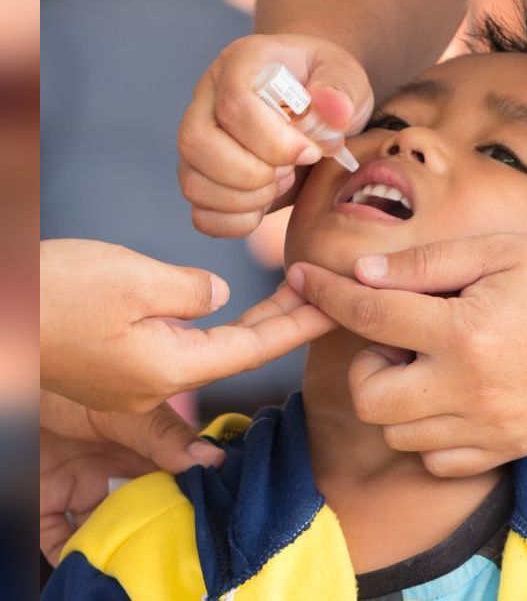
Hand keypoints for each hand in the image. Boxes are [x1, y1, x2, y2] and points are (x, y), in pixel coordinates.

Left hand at [39, 391, 224, 564]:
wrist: (16, 376)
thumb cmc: (69, 377)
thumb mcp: (125, 408)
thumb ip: (165, 434)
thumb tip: (214, 458)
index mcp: (148, 447)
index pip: (183, 479)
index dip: (198, 497)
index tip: (213, 515)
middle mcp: (120, 472)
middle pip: (149, 511)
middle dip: (161, 529)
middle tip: (175, 543)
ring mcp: (84, 489)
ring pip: (110, 531)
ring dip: (120, 547)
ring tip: (136, 556)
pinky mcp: (47, 503)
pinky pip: (60, 540)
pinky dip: (73, 556)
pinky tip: (88, 561)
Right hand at [40, 239, 335, 412]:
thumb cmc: (53, 291)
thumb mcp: (134, 279)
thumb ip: (191, 290)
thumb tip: (219, 295)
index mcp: (170, 369)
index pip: (255, 349)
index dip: (299, 324)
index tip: (334, 305)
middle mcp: (156, 386)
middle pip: (239, 352)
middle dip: (283, 321)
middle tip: (321, 291)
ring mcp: (132, 381)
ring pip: (211, 349)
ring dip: (251, 322)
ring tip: (291, 292)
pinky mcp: (113, 367)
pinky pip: (179, 347)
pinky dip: (212, 326)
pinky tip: (229, 308)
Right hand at [178, 33, 372, 237]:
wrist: (318, 109)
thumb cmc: (329, 88)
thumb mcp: (346, 76)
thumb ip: (342, 88)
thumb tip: (334, 109)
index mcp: (241, 64)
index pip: (234, 104)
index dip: (273, 140)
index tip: (310, 152)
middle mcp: (207, 99)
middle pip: (196, 142)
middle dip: (252, 172)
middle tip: (291, 170)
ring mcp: (199, 140)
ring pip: (193, 182)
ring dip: (245, 199)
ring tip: (281, 182)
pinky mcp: (203, 177)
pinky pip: (201, 214)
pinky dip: (237, 222)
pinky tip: (266, 204)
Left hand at [287, 234, 526, 476]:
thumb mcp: (498, 251)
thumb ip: (426, 264)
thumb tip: (360, 275)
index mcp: (466, 330)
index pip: (370, 315)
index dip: (328, 294)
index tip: (304, 280)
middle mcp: (471, 387)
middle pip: (370, 397)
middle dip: (367, 362)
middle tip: (399, 336)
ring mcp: (490, 426)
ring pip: (399, 434)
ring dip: (398, 398)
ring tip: (431, 364)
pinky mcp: (509, 447)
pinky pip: (438, 460)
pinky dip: (429, 434)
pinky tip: (450, 398)